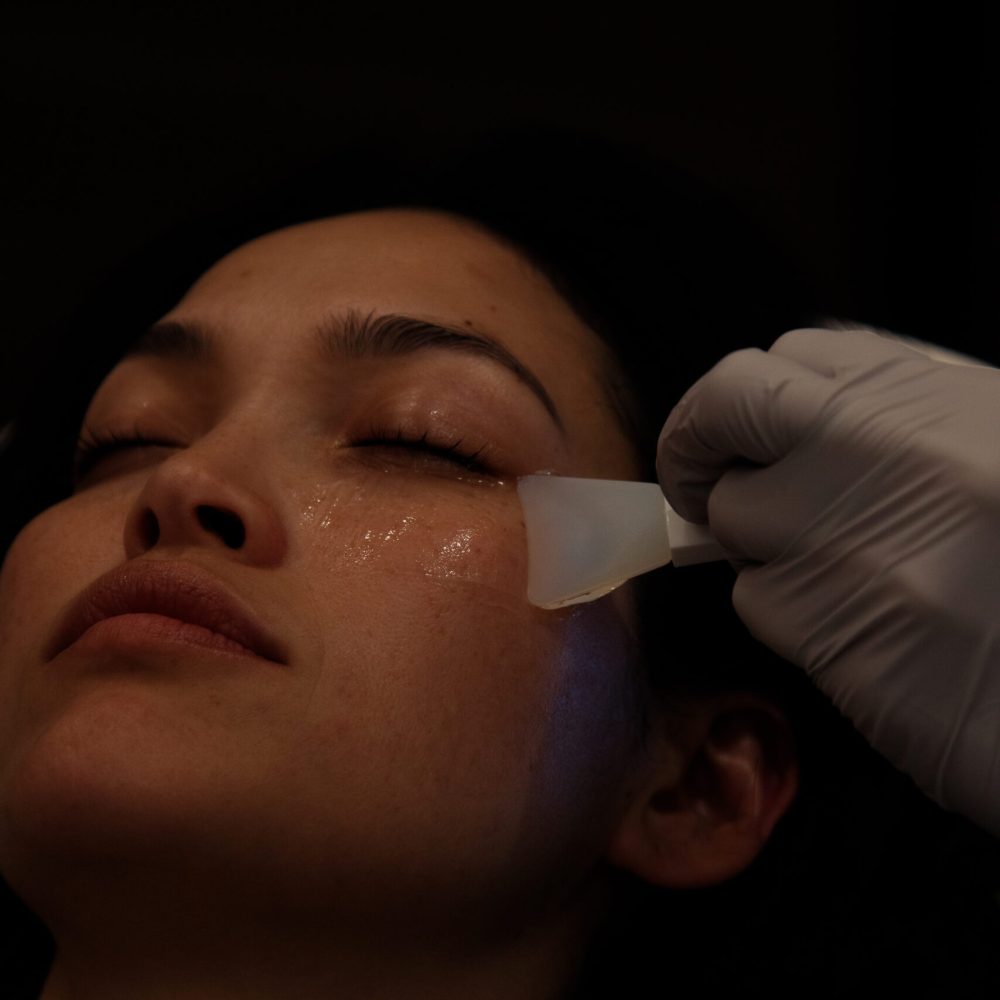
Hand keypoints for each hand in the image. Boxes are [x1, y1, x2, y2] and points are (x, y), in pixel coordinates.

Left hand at [657, 327, 999, 835]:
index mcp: (930, 393)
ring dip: (761, 547)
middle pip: (725, 406)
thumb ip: (898, 431)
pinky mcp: (823, 621)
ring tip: (840, 578)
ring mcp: (839, 529)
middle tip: (699, 483)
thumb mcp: (989, 450)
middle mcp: (876, 441)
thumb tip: (797, 437)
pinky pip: (762, 602)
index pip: (788, 360)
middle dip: (695, 445)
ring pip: (734, 518)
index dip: (743, 401)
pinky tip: (865, 632)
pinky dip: (791, 616)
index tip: (736, 431)